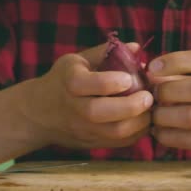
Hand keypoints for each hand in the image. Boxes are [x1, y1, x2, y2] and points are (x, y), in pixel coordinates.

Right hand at [23, 42, 153, 148]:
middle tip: (148, 97)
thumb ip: (105, 53)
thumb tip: (135, 47)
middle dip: (130, 106)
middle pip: (100, 112)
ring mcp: (83, 129)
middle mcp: (73, 108)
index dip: (110, 82)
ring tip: (151, 109)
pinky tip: (144, 120)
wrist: (39, 114)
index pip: (86, 84)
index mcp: (69, 82)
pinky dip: (137, 133)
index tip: (129, 77)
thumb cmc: (62, 81)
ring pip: (113, 132)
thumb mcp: (76, 61)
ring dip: (139, 122)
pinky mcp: (92, 143)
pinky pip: (119, 143)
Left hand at [147, 49, 190, 154]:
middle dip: (168, 90)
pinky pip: (190, 141)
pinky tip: (159, 131)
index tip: (152, 67)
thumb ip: (187, 73)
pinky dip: (168, 135)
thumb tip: (148, 73)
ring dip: (164, 115)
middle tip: (153, 95)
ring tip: (154, 114)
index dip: (176, 61)